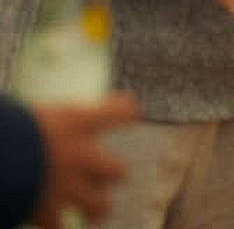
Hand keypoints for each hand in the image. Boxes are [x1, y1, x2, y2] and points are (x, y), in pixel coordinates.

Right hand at [31, 92, 136, 228]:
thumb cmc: (8, 128)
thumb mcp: (31, 114)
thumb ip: (46, 124)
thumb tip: (40, 128)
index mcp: (76, 122)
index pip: (119, 111)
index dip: (124, 112)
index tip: (128, 114)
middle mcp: (80, 154)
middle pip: (116, 169)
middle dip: (112, 174)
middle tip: (107, 176)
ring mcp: (67, 184)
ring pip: (99, 205)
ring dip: (96, 208)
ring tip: (95, 211)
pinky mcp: (48, 209)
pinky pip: (59, 225)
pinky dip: (56, 224)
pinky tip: (54, 223)